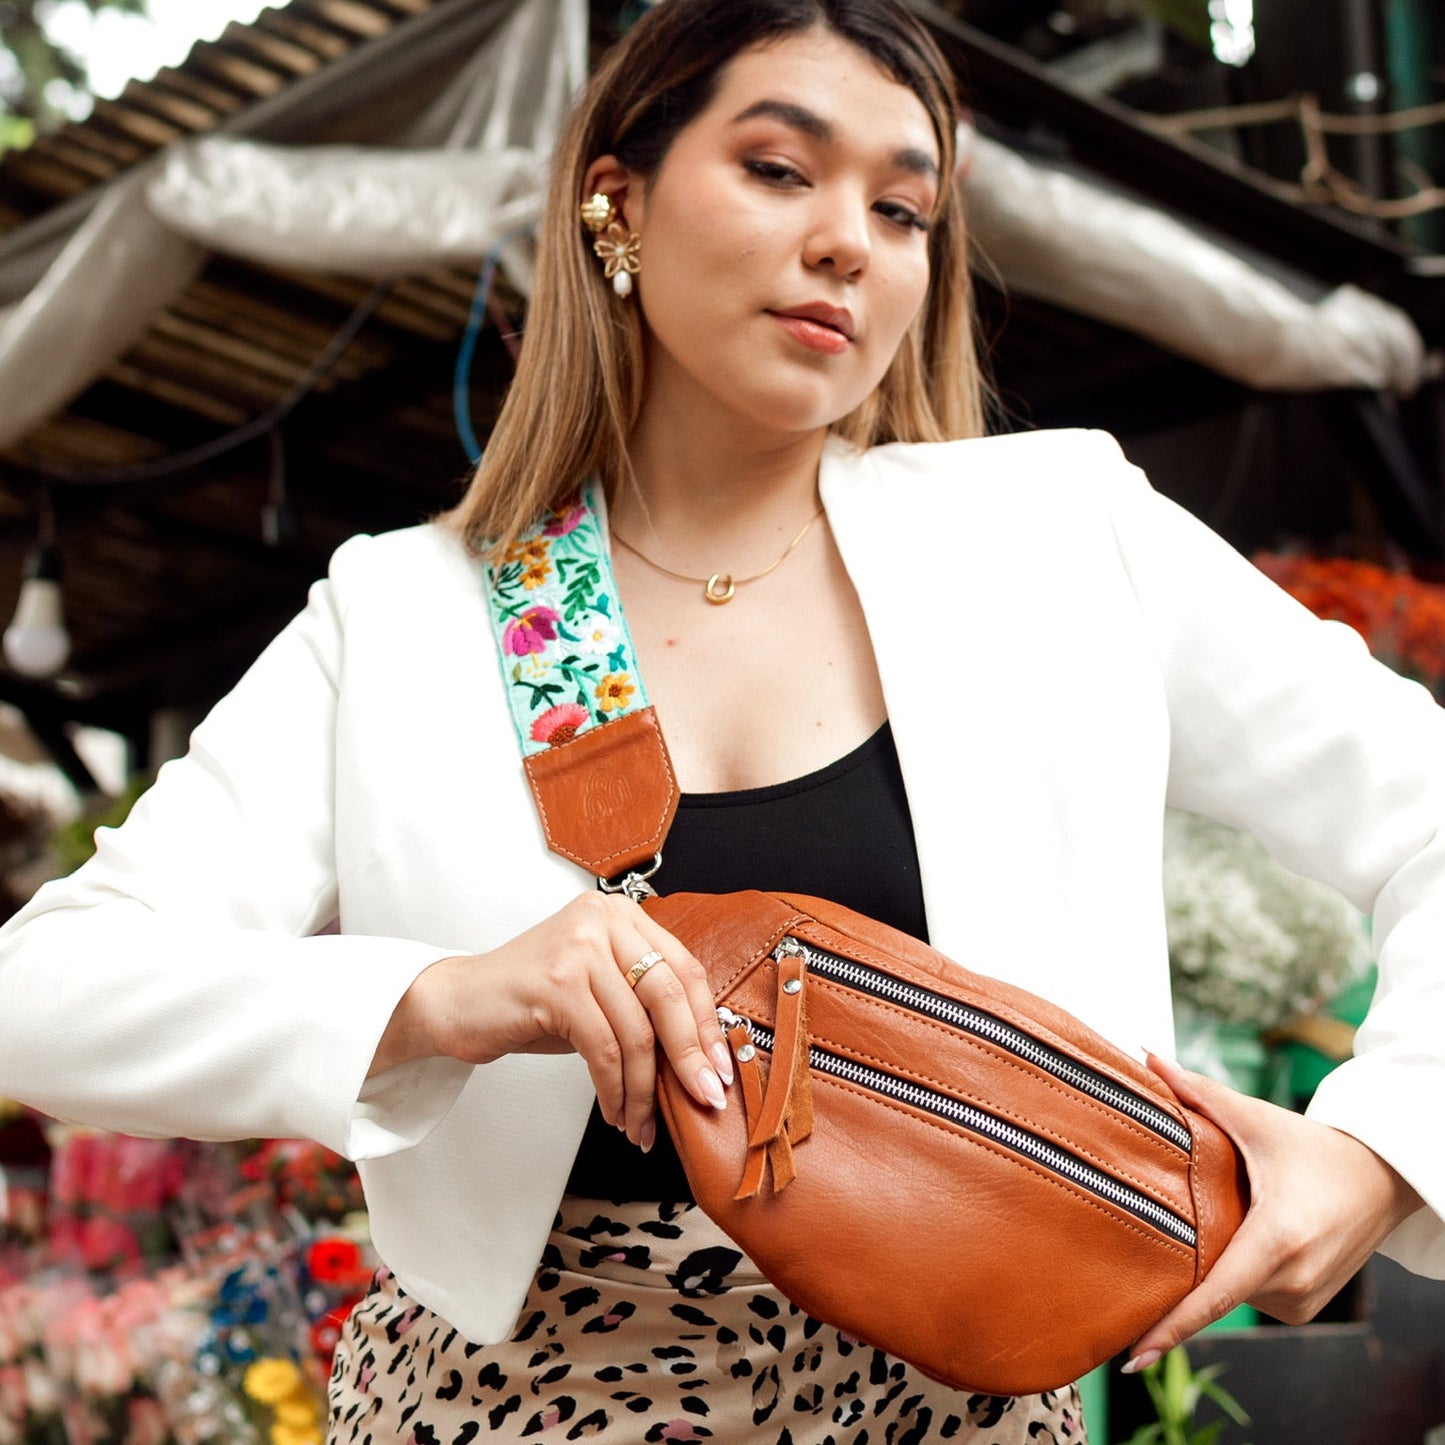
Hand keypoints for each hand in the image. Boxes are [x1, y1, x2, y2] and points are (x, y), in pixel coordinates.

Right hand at [371, 892, 732, 1150]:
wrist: (457, 1002)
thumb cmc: (532, 1002)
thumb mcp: (599, 992)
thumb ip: (644, 1008)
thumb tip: (702, 1058)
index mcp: (621, 915)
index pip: (684, 969)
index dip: (707, 1024)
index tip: (720, 1068)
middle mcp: (602, 920)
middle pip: (669, 996)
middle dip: (690, 1056)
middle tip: (704, 1098)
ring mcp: (578, 948)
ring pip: (636, 1031)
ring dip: (645, 1089)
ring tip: (643, 1123)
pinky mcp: (555, 983)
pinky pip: (603, 1049)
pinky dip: (614, 1089)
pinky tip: (615, 1111)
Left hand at [1123, 1052, 1423, 1373]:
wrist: (1380, 1178)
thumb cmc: (1313, 1147)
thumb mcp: (1255, 1118)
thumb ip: (1196, 1091)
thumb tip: (1144, 1054)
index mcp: (1278, 1240)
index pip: (1214, 1297)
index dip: (1172, 1328)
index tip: (1134, 1356)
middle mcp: (1293, 1280)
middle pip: (1211, 1290)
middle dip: (1174, 1276)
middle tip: (1129, 1268)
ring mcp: (1301, 1301)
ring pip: (1228, 1294)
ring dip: (1208, 1267)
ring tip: (1204, 1228)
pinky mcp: (1302, 1309)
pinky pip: (1248, 1296)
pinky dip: (1231, 1274)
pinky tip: (1228, 1242)